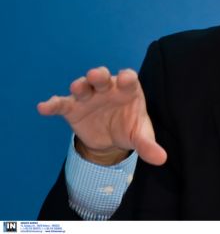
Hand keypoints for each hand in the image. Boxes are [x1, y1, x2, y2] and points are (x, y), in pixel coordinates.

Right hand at [37, 67, 166, 165]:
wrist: (110, 139)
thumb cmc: (129, 128)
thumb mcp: (140, 137)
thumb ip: (148, 145)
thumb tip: (162, 159)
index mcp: (127, 90)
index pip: (128, 79)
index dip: (127, 77)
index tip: (126, 79)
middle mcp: (107, 89)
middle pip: (102, 78)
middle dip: (99, 75)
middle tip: (96, 75)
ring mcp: (89, 97)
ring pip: (82, 86)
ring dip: (79, 86)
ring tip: (77, 88)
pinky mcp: (72, 108)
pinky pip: (61, 104)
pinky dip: (52, 104)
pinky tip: (44, 108)